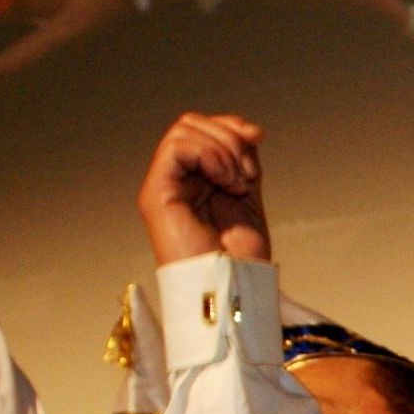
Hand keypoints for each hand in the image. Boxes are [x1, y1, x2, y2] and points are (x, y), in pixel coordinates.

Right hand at [137, 111, 269, 266]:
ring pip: (183, 129)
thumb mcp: (248, 196)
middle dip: (228, 136)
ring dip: (223, 148)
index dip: (230, 125)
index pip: (202, 128)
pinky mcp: (156, 195)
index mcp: (194, 180)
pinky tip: (226, 183)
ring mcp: (163, 187)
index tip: (257, 137)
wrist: (234, 290)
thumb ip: (243, 161)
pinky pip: (176, 148)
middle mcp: (175, 181)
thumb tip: (249, 129)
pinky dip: (209, 155)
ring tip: (238, 182)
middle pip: (191, 122)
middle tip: (247, 172)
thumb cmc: (241, 258)